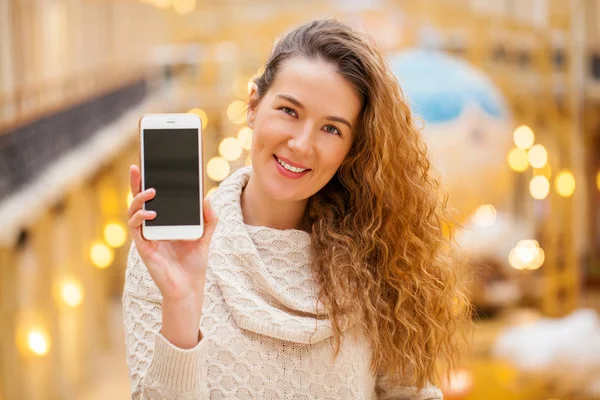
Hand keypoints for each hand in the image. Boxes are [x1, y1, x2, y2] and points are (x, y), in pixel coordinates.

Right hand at [127, 164, 217, 302]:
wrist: (189, 288)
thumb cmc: (194, 263)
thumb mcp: (205, 236)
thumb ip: (208, 219)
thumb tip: (207, 199)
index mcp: (164, 222)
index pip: (154, 198)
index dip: (149, 182)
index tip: (150, 165)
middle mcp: (152, 227)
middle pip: (139, 200)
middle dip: (136, 183)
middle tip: (137, 167)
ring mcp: (146, 237)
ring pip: (133, 212)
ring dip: (139, 198)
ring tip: (151, 190)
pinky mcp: (144, 247)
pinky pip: (136, 228)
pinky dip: (140, 217)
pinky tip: (150, 212)